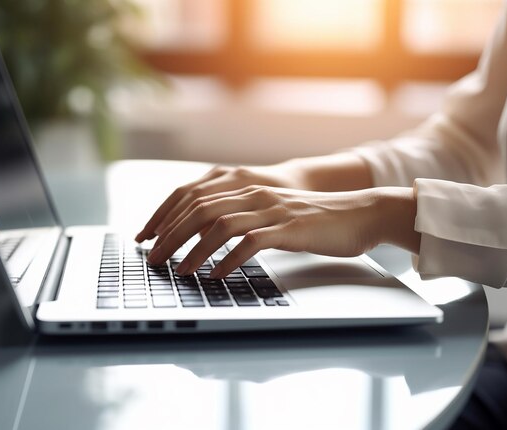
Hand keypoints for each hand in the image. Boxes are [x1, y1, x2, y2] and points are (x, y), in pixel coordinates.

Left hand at [145, 186, 418, 277]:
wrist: (360, 213)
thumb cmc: (314, 218)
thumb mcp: (271, 212)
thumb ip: (242, 217)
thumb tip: (207, 235)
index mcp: (245, 188)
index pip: (192, 196)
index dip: (164, 215)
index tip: (146, 237)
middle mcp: (254, 194)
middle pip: (199, 210)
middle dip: (170, 235)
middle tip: (154, 259)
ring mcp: (272, 210)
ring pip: (220, 225)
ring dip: (194, 250)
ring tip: (179, 271)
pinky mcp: (290, 228)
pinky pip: (252, 243)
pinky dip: (230, 260)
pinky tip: (217, 275)